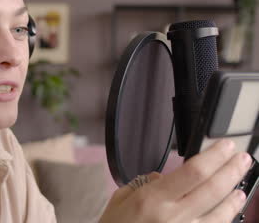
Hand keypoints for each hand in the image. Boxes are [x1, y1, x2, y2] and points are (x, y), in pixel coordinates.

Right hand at [99, 139, 251, 222]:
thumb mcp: (119, 200)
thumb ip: (142, 184)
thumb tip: (163, 178)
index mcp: (152, 199)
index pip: (193, 171)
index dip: (214, 156)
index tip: (224, 145)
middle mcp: (172, 216)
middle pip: (212, 188)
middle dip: (232, 170)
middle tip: (242, 158)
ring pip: (220, 213)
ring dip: (234, 196)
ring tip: (240, 185)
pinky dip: (225, 219)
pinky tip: (229, 211)